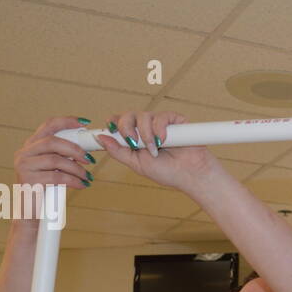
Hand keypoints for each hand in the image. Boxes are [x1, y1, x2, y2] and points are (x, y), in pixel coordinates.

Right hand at [14, 115, 95, 191]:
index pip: (48, 125)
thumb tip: (86, 147)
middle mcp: (24, 152)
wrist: (31, 212)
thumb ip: (63, 156)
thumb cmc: (46, 189)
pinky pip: (56, 177)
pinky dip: (73, 180)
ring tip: (87, 176)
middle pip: (52, 142)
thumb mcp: (54, 168)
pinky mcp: (28, 180)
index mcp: (31, 145)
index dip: (67, 121)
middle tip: (90, 159)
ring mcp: (24, 165)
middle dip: (75, 149)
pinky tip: (82, 185)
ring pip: (55, 160)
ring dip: (76, 168)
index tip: (85, 123)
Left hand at [97, 110, 222, 195]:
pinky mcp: (175, 120)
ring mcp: (161, 124)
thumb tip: (101, 138)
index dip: (113, 122)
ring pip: (144, 115)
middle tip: (132, 141)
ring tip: (155, 148)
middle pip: (128, 115)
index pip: (119, 122)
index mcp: (136, 138)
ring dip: (146, 133)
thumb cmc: (166, 172)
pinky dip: (160, 128)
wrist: (190, 175)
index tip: (110, 128)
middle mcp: (146, 128)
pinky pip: (162, 116)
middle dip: (127, 127)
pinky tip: (163, 140)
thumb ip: (118, 152)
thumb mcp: (137, 164)